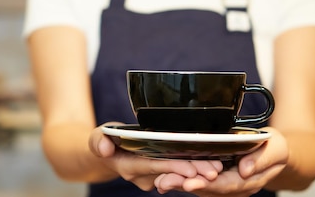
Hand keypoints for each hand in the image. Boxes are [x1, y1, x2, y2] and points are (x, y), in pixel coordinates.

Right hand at [89, 123, 223, 191]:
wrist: (107, 152)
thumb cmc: (105, 141)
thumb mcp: (97, 137)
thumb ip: (99, 141)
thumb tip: (105, 147)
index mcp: (129, 166)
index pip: (155, 167)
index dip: (174, 168)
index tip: (192, 169)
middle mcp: (143, 175)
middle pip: (171, 173)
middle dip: (193, 172)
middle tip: (214, 171)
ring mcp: (152, 176)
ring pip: (177, 174)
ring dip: (197, 172)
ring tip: (217, 168)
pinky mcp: (161, 172)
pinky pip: (178, 171)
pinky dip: (194, 168)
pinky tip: (211, 164)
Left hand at [154, 127, 287, 195]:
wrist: (275, 152)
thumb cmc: (274, 148)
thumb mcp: (275, 148)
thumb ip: (261, 159)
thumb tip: (244, 169)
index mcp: (249, 181)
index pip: (225, 185)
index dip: (207, 185)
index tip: (190, 183)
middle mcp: (235, 186)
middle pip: (208, 189)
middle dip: (185, 186)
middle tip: (166, 182)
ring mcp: (225, 183)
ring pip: (200, 186)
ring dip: (180, 184)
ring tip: (161, 181)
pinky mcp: (217, 176)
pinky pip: (199, 179)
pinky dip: (183, 178)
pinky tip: (167, 176)